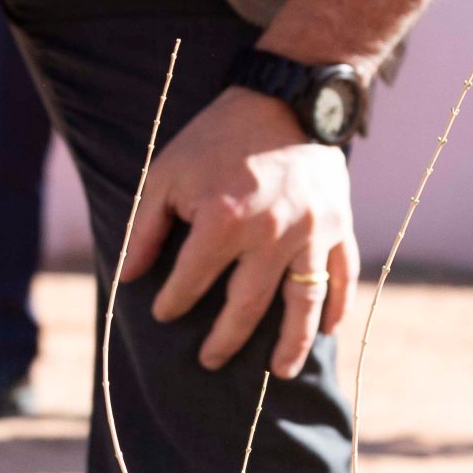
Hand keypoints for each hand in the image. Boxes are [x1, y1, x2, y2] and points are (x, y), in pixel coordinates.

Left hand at [118, 86, 356, 377]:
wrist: (286, 99)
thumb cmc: (218, 137)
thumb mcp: (166, 172)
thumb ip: (145, 228)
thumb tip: (129, 277)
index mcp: (223, 220)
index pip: (191, 282)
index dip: (172, 302)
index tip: (164, 314)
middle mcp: (270, 234)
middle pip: (245, 307)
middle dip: (224, 340)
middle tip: (209, 360)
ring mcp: (310, 234)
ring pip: (303, 304)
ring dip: (292, 344)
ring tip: (279, 373)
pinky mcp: (338, 227)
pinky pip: (343, 277)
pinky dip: (337, 308)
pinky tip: (327, 332)